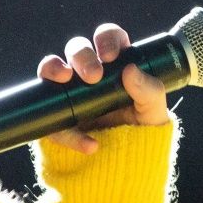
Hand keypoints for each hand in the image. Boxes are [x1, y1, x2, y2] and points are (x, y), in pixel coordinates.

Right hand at [37, 22, 166, 153]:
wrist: (126, 165)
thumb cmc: (142, 130)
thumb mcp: (153, 112)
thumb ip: (149, 91)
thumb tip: (130, 70)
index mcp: (115, 64)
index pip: (108, 38)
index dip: (106, 39)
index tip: (110, 56)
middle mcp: (88, 73)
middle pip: (77, 48)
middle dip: (82, 55)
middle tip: (92, 75)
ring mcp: (68, 92)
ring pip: (52, 67)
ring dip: (54, 68)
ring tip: (65, 80)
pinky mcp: (54, 116)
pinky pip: (48, 115)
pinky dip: (66, 130)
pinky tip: (88, 142)